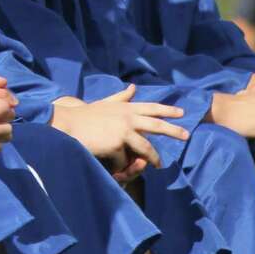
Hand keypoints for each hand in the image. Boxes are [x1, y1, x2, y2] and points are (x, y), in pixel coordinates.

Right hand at [51, 86, 189, 180]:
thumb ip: (121, 97)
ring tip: (158, 166)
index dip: (167, 109)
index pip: (152, 107)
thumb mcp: (106, 103)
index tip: (182, 113)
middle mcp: (128, 117)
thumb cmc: (85, 116)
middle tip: (186, 135)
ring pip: (146, 148)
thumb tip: (133, 87)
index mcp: (126, 107)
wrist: (68, 123)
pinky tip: (113, 165)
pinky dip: (121, 165)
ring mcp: (123, 130)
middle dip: (173, 130)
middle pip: (156, 124)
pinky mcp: (117, 144)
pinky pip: (124, 160)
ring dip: (153, 158)